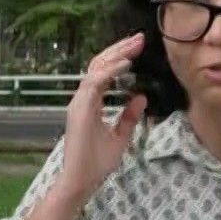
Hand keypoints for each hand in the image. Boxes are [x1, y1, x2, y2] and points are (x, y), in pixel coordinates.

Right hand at [58, 32, 149, 203]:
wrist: (81, 181)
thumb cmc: (96, 163)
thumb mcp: (120, 136)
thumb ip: (129, 117)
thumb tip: (141, 98)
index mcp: (90, 103)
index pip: (103, 73)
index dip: (119, 58)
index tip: (137, 48)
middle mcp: (82, 99)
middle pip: (99, 64)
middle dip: (119, 49)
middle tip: (138, 38)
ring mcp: (79, 103)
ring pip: (96, 68)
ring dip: (116, 55)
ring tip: (134, 45)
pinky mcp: (81, 109)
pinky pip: (95, 83)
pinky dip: (110, 71)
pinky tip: (126, 64)